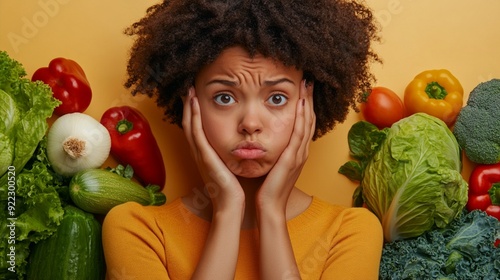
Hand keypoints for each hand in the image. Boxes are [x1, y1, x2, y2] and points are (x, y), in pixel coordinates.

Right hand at [182, 87, 244, 214]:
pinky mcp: (204, 156)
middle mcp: (199, 153)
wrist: (230, 205)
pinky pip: (196, 133)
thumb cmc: (233, 188)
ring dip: (189, 107)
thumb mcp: (230, 167)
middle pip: (189, 124)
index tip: (196, 98)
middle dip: (188, 107)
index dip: (194, 114)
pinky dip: (194, 117)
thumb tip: (239, 145)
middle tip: (189, 89)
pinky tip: (195, 104)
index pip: (196, 129)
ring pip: (190, 125)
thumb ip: (229, 156)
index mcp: (205, 155)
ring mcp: (200, 154)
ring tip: (189, 91)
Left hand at [256, 79, 315, 212]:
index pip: (303, 124)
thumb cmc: (267, 188)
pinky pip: (299, 134)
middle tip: (308, 81)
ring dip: (308, 103)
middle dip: (309, 100)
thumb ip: (273, 152)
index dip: (305, 106)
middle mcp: (301, 151)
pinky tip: (301, 104)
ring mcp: (298, 155)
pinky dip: (302, 118)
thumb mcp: (272, 166)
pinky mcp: (292, 158)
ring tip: (307, 85)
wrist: (269, 207)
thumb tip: (264, 139)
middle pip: (309, 120)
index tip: (302, 90)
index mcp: (296, 153)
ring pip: (307, 123)